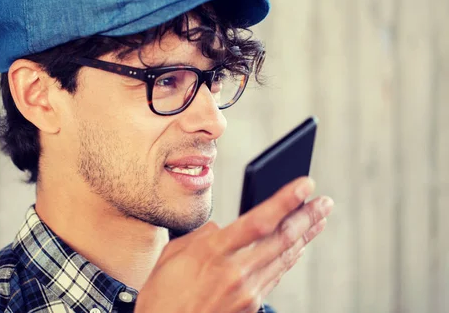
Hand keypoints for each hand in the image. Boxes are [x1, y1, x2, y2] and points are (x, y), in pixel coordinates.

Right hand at [135, 177, 332, 312]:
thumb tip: (220, 228)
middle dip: (308, 217)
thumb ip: (200, 237)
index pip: (258, 221)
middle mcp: (235, 272)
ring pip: (285, 258)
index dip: (286, 201)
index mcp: (211, 253)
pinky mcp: (251, 307)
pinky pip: (276, 276)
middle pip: (282, 239)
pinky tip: (297, 247)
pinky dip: (289, 258)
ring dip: (305, 236)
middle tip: (324, 202)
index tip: (305, 185)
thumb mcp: (171, 256)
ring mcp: (246, 292)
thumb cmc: (161, 295)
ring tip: (319, 220)